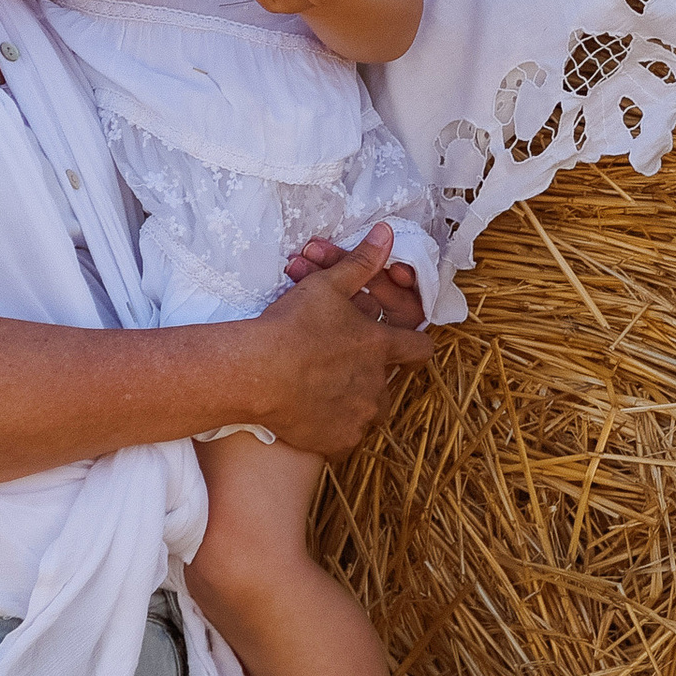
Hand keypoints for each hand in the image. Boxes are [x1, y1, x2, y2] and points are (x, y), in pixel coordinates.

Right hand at [246, 225, 431, 453]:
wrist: (254, 373)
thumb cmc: (291, 326)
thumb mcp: (327, 286)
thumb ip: (361, 262)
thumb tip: (387, 232)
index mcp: (382, 348)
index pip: (420, 349)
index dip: (411, 344)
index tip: (399, 344)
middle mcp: (378, 386)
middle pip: (390, 384)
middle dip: (372, 375)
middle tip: (341, 365)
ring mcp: (359, 417)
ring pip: (368, 412)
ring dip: (354, 402)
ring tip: (323, 389)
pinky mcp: (338, 443)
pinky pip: (344, 439)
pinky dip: (332, 429)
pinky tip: (312, 415)